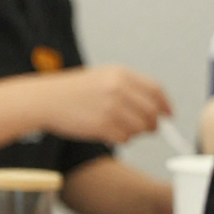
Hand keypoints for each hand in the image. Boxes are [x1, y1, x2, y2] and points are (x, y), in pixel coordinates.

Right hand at [37, 65, 170, 143]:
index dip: (165, 105)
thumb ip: (129, 88)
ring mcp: (111, 107)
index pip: (155, 90)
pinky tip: (107, 132)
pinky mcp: (103, 125)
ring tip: (117, 128)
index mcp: (121, 74)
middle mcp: (119, 89)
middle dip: (151, 124)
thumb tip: (156, 108)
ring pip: (140, 127)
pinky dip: (120, 139)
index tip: (168, 115)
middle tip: (146, 129)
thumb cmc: (70, 92)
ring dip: (134, 132)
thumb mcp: (102, 78)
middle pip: (151, 112)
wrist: (44, 100)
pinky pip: (124, 138)